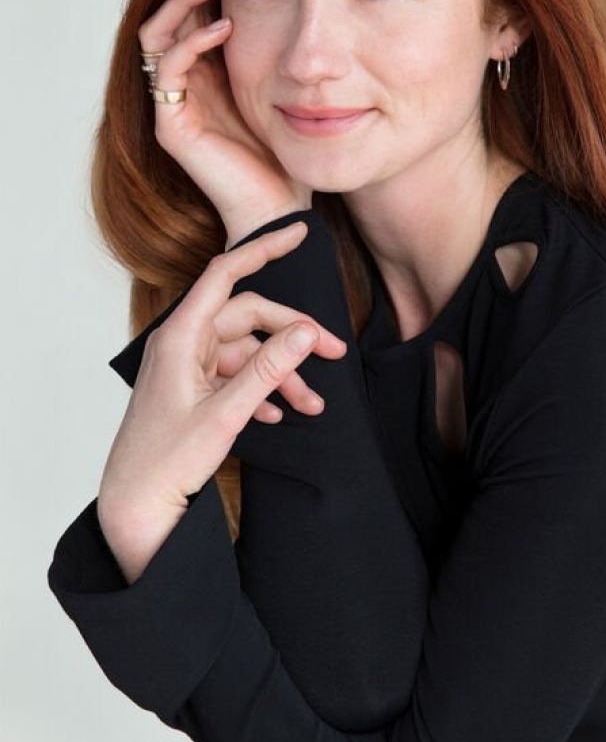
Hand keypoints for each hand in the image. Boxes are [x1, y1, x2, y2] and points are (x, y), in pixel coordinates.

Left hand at [97, 221, 346, 581]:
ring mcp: (188, 367)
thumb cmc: (165, 462)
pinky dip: (262, 389)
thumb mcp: (225, 415)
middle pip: (249, 318)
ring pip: (248, 352)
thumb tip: (305, 332)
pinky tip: (279, 415)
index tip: (298, 233)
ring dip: (282, 375)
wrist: (136, 508)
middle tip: (333, 355)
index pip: (227, 274)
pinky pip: (236, 375)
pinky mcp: (193, 390)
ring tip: (313, 406)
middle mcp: (183, 344)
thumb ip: (267, 370)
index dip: (264, 249)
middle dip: (292, 336)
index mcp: (181, 337)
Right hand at [137, 0, 309, 244]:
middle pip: (171, 8)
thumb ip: (286, 50)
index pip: (194, 6)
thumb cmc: (292, 152)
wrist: (282, 210)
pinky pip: (168, 69)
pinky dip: (193, 41)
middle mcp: (184, 81)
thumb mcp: (291, 89)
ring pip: (158, 30)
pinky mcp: (172, 125)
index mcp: (209, 71)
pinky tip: (225, 25)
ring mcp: (174, 102)